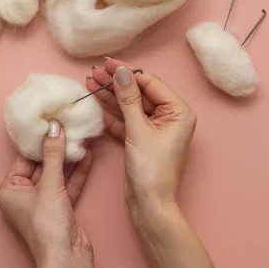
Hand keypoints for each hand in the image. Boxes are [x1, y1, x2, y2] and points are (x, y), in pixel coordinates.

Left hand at [0, 121, 95, 267]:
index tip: (49, 123)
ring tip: (80, 137)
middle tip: (67, 126)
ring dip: (69, 158)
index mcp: (10, 191)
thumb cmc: (47, 227)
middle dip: (56, 148)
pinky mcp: (61, 209)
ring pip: (57, 174)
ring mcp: (43, 203)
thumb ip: (53, 155)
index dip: (37, 141)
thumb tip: (54, 128)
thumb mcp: (50, 185)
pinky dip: (77, 172)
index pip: (24, 158)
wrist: (67, 258)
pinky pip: (68, 185)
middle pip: (42, 165)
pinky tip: (86, 155)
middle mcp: (24, 197)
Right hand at [86, 58, 196, 210]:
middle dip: (115, 83)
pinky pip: (126, 120)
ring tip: (89, 83)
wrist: (149, 205)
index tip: (107, 63)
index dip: (127, 71)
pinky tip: (95, 102)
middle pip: (138, 93)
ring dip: (110, 96)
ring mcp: (155, 128)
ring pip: (129, 106)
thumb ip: (128, 98)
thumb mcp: (138, 129)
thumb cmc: (152, 170)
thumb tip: (120, 72)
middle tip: (93, 72)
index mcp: (179, 111)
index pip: (150, 83)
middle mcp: (170, 117)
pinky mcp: (142, 139)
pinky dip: (111, 113)